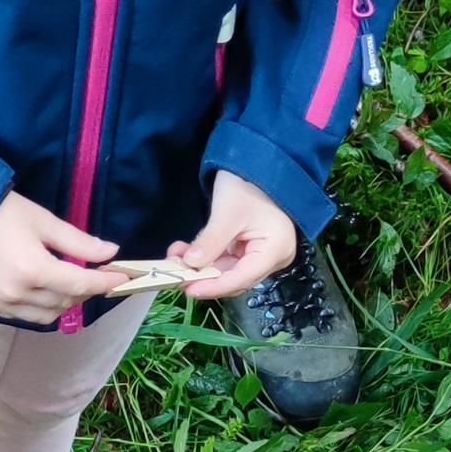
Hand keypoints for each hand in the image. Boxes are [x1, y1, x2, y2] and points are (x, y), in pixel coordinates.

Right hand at [0, 194, 121, 321]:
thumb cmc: (3, 213)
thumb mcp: (44, 221)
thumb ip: (78, 241)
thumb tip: (110, 253)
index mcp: (34, 270)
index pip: (79, 285)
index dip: (104, 283)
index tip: (123, 278)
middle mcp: (17, 294)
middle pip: (65, 303)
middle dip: (83, 291)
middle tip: (91, 275)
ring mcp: (0, 305)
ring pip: (46, 316)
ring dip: (62, 302)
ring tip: (66, 283)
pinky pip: (24, 316)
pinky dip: (39, 307)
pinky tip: (40, 289)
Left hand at [169, 170, 299, 302]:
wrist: (257, 162)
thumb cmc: (249, 183)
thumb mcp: (227, 212)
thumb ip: (210, 242)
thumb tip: (190, 265)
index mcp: (276, 250)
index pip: (243, 278)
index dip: (215, 286)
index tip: (189, 289)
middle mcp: (272, 258)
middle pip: (234, 278)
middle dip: (203, 276)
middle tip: (174, 273)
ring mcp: (261, 254)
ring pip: (226, 270)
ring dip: (200, 266)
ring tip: (175, 256)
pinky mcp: (249, 249)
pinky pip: (225, 260)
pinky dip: (205, 257)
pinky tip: (184, 251)